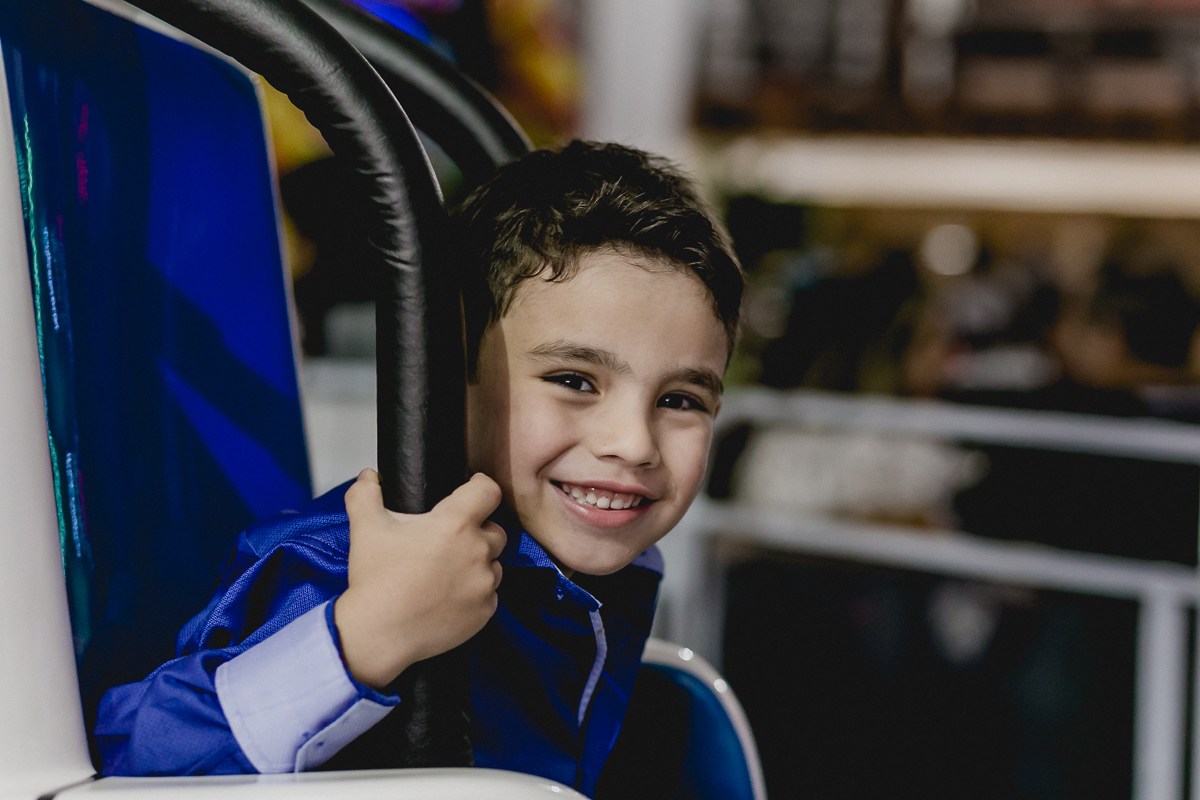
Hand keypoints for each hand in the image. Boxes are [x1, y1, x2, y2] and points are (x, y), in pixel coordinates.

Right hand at [334, 469, 505, 688]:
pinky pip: (490, 594)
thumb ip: (366, 494)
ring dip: (479, 563)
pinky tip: (449, 596)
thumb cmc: (375, 580)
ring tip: (448, 571)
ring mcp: (484, 584)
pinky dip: (476, 592)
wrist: (378, 634)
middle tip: (450, 540)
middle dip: (478, 530)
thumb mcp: (366, 528)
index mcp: (455, 524)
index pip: (489, 491)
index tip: (470, 491)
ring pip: (494, 564)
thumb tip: (369, 476)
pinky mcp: (486, 611)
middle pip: (495, 529)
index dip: (480, 487)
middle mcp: (477, 551)